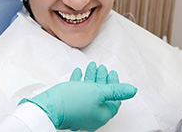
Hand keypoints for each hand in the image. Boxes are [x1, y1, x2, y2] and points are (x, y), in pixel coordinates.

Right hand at [19, 62, 136, 130]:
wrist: (48, 106)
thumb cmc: (73, 100)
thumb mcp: (99, 92)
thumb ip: (116, 91)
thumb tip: (133, 90)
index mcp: (101, 114)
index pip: (114, 99)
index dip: (114, 84)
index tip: (112, 73)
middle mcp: (92, 115)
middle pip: (102, 94)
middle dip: (102, 78)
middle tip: (102, 68)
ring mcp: (80, 111)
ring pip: (89, 92)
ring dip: (91, 77)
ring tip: (92, 66)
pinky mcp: (70, 106)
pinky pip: (78, 92)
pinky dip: (80, 81)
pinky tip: (78, 72)